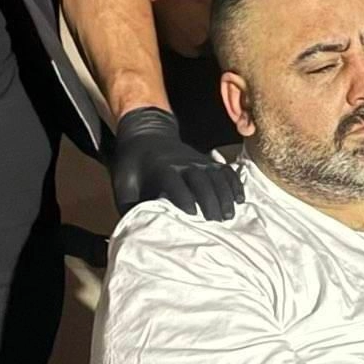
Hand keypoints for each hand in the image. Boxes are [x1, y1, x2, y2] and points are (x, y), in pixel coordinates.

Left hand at [110, 107, 242, 220]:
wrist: (146, 134)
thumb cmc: (134, 164)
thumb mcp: (124, 183)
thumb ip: (129, 205)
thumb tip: (133, 229)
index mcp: (162, 168)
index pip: (176, 183)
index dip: (184, 198)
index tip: (192, 215)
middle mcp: (184, 163)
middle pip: (201, 180)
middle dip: (210, 200)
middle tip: (216, 221)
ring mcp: (199, 161)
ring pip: (216, 176)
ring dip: (225, 195)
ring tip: (229, 215)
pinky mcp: (208, 161)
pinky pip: (225, 170)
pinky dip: (234, 184)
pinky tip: (240, 199)